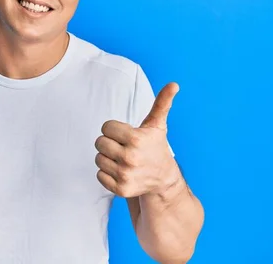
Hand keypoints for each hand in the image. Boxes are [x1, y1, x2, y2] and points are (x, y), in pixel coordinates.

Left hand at [95, 82, 180, 197]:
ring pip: (98, 158)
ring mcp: (125, 175)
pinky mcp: (121, 189)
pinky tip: (121, 172)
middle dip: (110, 143)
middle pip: (99, 143)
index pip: (105, 127)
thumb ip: (162, 103)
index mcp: (136, 139)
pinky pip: (99, 175)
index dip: (114, 129)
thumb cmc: (155, 146)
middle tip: (124, 147)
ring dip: (108, 158)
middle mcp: (130, 158)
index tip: (126, 135)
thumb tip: (174, 84)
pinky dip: (107, 173)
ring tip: (123, 159)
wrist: (163, 178)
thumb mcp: (157, 124)